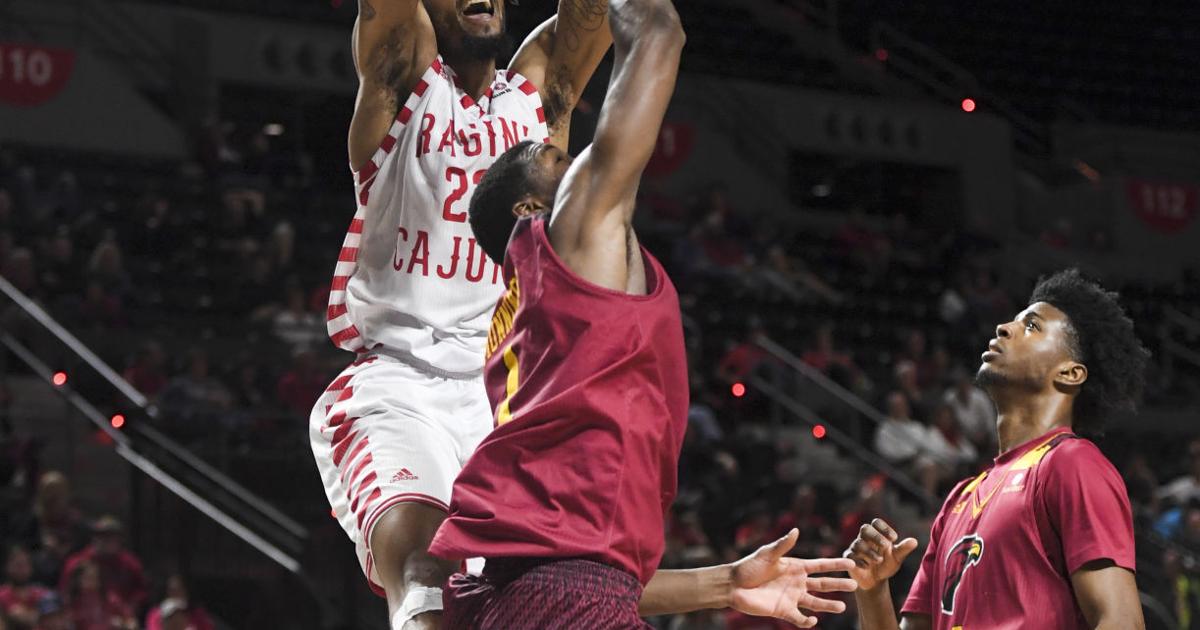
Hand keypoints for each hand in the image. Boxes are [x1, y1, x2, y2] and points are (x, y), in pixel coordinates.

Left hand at [729, 528, 858, 627]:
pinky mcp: (783, 610)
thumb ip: (782, 545)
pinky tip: (813, 620)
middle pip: (823, 584)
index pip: (820, 566)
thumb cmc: (748, 567)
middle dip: (838, 584)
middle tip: (855, 585)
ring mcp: (791, 597)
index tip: (852, 563)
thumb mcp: (767, 554)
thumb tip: (795, 530)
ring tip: (843, 606)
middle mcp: (797, 582)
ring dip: (829, 605)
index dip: (836, 565)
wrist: (732, 585)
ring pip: (816, 602)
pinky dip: (807, 621)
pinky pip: (799, 618)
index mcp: (795, 567)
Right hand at [842, 518, 918, 591]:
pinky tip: (867, 567)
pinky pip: (850, 556)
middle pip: (865, 528)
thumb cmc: (886, 565)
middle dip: (875, 536)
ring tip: (879, 560)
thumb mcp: (897, 558)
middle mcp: (864, 538)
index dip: (884, 528)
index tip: (894, 538)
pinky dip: (859, 561)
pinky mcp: (849, 559)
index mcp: (876, 534)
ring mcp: (855, 548)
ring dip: (869, 551)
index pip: (876, 523)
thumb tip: (915, 541)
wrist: (875, 581)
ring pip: (858, 543)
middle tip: (886, 546)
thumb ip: (903, 549)